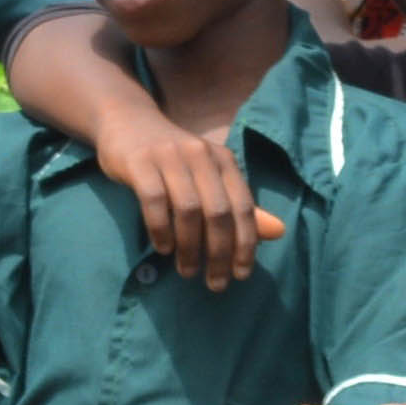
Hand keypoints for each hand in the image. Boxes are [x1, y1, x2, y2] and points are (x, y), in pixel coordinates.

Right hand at [89, 109, 281, 289]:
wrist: (127, 121)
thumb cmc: (172, 158)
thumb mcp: (209, 176)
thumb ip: (239, 204)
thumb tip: (278, 232)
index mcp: (223, 160)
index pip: (243, 206)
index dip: (246, 244)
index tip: (242, 274)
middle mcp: (201, 155)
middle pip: (219, 212)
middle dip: (220, 253)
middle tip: (214, 283)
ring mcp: (169, 156)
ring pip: (188, 209)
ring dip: (190, 247)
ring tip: (188, 271)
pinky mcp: (140, 162)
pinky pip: (154, 200)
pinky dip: (161, 229)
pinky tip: (163, 248)